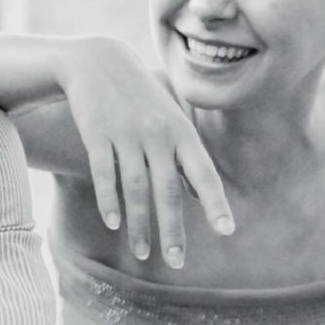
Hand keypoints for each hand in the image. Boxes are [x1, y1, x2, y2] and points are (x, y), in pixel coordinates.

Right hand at [57, 35, 236, 267]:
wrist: (98, 61)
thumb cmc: (141, 99)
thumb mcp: (169, 121)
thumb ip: (184, 158)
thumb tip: (197, 197)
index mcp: (182, 133)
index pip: (204, 173)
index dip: (215, 203)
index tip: (226, 231)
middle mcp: (158, 134)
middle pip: (168, 190)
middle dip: (173, 230)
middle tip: (177, 262)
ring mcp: (127, 133)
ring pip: (136, 188)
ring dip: (140, 225)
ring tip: (143, 254)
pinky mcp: (97, 133)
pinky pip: (104, 173)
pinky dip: (109, 200)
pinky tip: (114, 223)